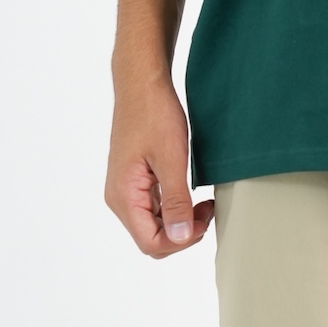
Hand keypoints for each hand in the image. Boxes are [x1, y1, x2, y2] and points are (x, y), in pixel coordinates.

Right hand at [104, 76, 214, 256]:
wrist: (142, 83)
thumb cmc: (154, 114)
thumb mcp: (171, 158)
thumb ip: (176, 201)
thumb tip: (181, 237)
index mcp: (124, 196)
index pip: (150, 243)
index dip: (181, 241)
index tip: (205, 219)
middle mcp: (119, 197)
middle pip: (150, 237)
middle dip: (182, 233)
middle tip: (208, 211)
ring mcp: (125, 188)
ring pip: (152, 224)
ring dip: (179, 220)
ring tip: (204, 202)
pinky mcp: (133, 179)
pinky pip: (152, 206)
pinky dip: (173, 207)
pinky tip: (190, 193)